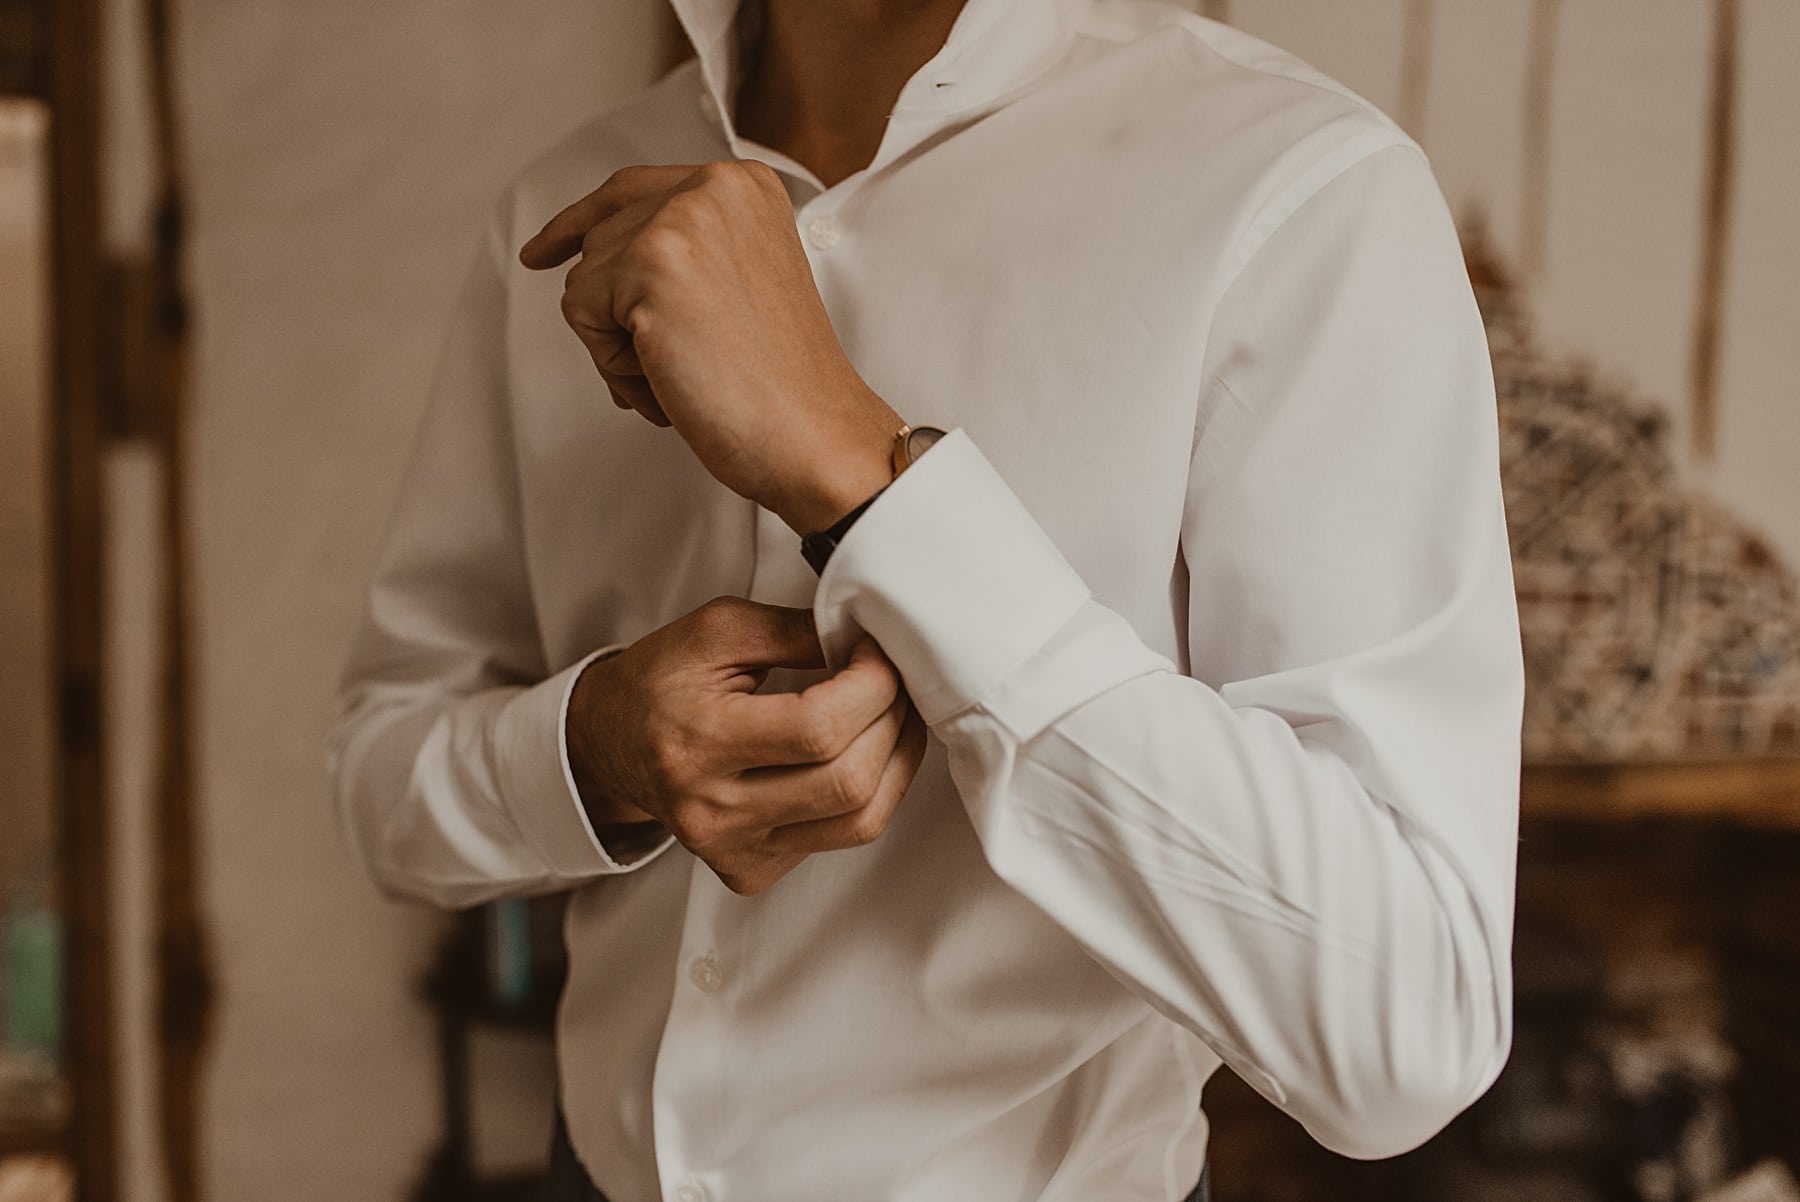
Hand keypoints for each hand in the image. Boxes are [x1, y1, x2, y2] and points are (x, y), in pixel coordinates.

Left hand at [519, 161, 896, 533]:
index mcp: (744, 185)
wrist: (814, 436)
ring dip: (621, 346)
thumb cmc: (779, 386)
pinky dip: (615, 363)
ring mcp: (682, 219)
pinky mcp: (651, 262)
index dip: (580, 225)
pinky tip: (672, 378)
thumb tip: (581, 257)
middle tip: (686, 364)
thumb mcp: (738, 284)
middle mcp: (715, 186)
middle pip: (601, 241)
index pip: (630, 191)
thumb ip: (680, 252)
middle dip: (621, 316)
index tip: (541, 254)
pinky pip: (581, 313)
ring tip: (689, 372)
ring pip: (585, 280)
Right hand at [566, 596, 927, 894]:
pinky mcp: (751, 869)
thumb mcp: (716, 630)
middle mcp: (714, 810)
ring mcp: (734, 848)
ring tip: (891, 714)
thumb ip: (796, 631)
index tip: (876, 651)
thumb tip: (866, 639)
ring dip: (896, 759)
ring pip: (860, 820)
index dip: (871, 685)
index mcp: (698, 742)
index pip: (819, 728)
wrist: (610, 745)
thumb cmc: (660, 682)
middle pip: (849, 779)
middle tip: (891, 679)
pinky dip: (869, 792)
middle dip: (893, 718)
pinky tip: (858, 753)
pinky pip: (842, 839)